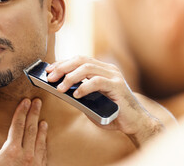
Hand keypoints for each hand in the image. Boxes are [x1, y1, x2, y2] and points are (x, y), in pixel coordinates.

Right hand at [0, 98, 47, 165]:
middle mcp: (25, 154)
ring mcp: (34, 162)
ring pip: (40, 139)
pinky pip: (43, 151)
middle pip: (31, 128)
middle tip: (37, 101)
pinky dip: (44, 141)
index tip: (25, 101)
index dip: (22, 111)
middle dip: (34, 113)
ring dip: (41, 127)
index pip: (18, 125)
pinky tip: (44, 134)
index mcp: (11, 150)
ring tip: (42, 117)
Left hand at [46, 56, 163, 146]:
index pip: (79, 60)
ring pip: (87, 68)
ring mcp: (114, 76)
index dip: (62, 63)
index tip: (49, 70)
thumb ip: (78, 93)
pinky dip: (84, 87)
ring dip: (70, 77)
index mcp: (101, 70)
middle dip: (63, 67)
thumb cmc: (112, 113)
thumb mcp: (91, 102)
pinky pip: (97, 81)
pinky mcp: (118, 86)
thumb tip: (58, 88)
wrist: (134, 123)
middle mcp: (108, 69)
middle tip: (50, 77)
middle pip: (81, 60)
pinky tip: (76, 94)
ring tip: (60, 88)